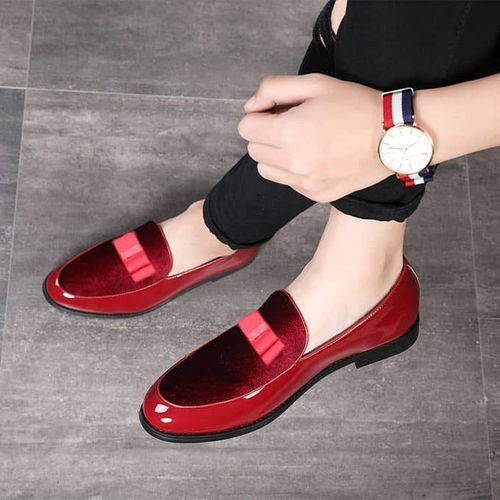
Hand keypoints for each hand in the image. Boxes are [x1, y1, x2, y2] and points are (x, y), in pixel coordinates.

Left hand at [238, 74, 392, 201]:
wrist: (393, 137)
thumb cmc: (355, 105)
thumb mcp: (315, 83)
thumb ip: (274, 89)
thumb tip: (250, 107)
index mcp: (289, 133)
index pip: (246, 128)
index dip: (259, 116)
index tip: (277, 112)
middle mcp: (293, 163)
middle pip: (253, 150)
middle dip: (265, 135)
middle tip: (291, 124)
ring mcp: (304, 182)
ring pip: (265, 169)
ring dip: (274, 155)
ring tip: (301, 142)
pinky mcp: (315, 194)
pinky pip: (287, 182)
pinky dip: (292, 170)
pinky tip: (315, 157)